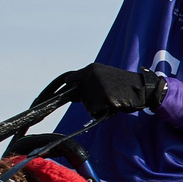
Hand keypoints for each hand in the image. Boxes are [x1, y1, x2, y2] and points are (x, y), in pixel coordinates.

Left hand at [36, 63, 164, 119]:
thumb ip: (86, 86)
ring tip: (113, 101)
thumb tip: (69, 94)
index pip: (65, 80)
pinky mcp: (103, 96)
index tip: (37, 102)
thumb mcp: (102, 81)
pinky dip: (104, 111)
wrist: (145, 88)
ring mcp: (96, 85)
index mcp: (89, 70)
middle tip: (71, 105)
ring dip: (98, 107)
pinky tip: (116, 105)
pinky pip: (97, 111)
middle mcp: (90, 74)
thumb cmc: (124, 88)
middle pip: (74, 94)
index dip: (50, 91)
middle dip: (77, 100)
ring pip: (88, 105)